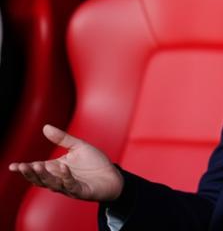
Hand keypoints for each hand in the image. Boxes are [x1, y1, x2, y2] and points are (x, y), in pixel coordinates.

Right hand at [8, 124, 123, 201]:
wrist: (113, 176)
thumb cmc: (95, 163)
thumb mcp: (79, 146)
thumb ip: (62, 138)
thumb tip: (45, 126)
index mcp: (57, 168)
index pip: (37, 169)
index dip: (25, 168)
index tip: (13, 166)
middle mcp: (60, 179)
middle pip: (41, 178)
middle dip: (31, 173)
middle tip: (22, 166)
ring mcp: (69, 186)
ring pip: (52, 184)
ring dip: (44, 176)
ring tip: (37, 165)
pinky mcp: (81, 191)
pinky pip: (71, 185)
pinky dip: (66, 177)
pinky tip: (63, 167)